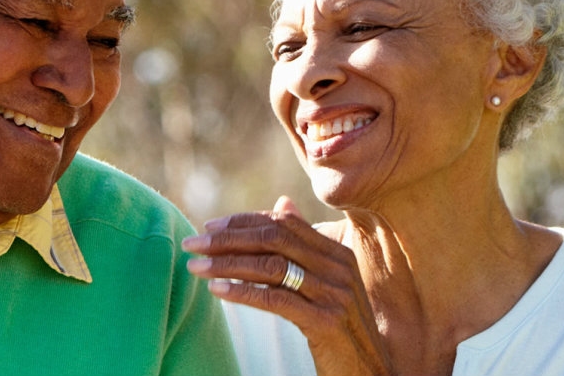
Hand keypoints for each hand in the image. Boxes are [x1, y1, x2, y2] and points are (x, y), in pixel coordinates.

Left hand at [182, 197, 392, 375]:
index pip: (284, 223)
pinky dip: (242, 291)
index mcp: (337, 253)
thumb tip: (283, 203)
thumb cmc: (342, 328)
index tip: (210, 227)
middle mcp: (338, 267)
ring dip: (227, 264)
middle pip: (274, 239)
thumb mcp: (327, 282)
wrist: (371, 370)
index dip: (244, 221)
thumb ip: (305, 246)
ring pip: (271, 266)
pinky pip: (275, 299)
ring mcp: (334, 293)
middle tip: (193, 243)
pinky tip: (217, 290)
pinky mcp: (325, 321)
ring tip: (196, 266)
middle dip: (228, 239)